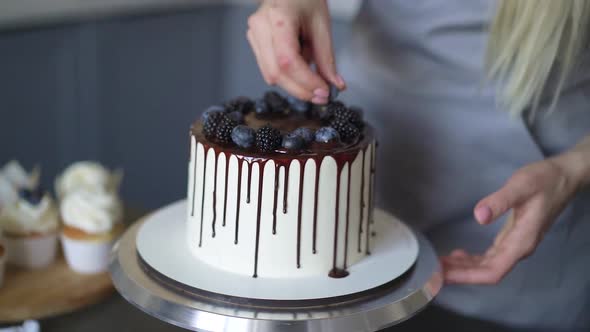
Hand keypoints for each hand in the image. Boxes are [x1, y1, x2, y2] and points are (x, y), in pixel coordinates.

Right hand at [247, 0, 345, 103]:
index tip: (324, 92)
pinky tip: (301, 71)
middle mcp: (260, 27)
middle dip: (300, 90)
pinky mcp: (254, 43)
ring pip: (270, 76)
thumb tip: (335, 86)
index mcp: (278, 18)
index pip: (288, 60)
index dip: (306, 81)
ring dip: (294, 86)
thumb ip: (326, 58)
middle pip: (276, 73)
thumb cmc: (306, 0)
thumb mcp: (321, 25)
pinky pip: (269, 70)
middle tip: (322, 96)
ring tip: (314, 81)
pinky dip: (287, 77)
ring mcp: (253, 36)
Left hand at [441, 155, 583, 283]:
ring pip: (487, 265)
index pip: (492, 271)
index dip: (468, 277)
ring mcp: (516, 244)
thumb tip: (479, 216)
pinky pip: (490, 256)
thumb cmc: (544, 180)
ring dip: (464, 268)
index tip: (445, 276)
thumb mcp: (521, 186)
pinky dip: (473, 259)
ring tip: (439, 265)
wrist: (563, 176)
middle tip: (433, 271)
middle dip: (460, 274)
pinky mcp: (512, 237)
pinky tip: (458, 255)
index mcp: (521, 242)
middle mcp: (518, 248)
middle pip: (487, 272)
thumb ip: (500, 201)